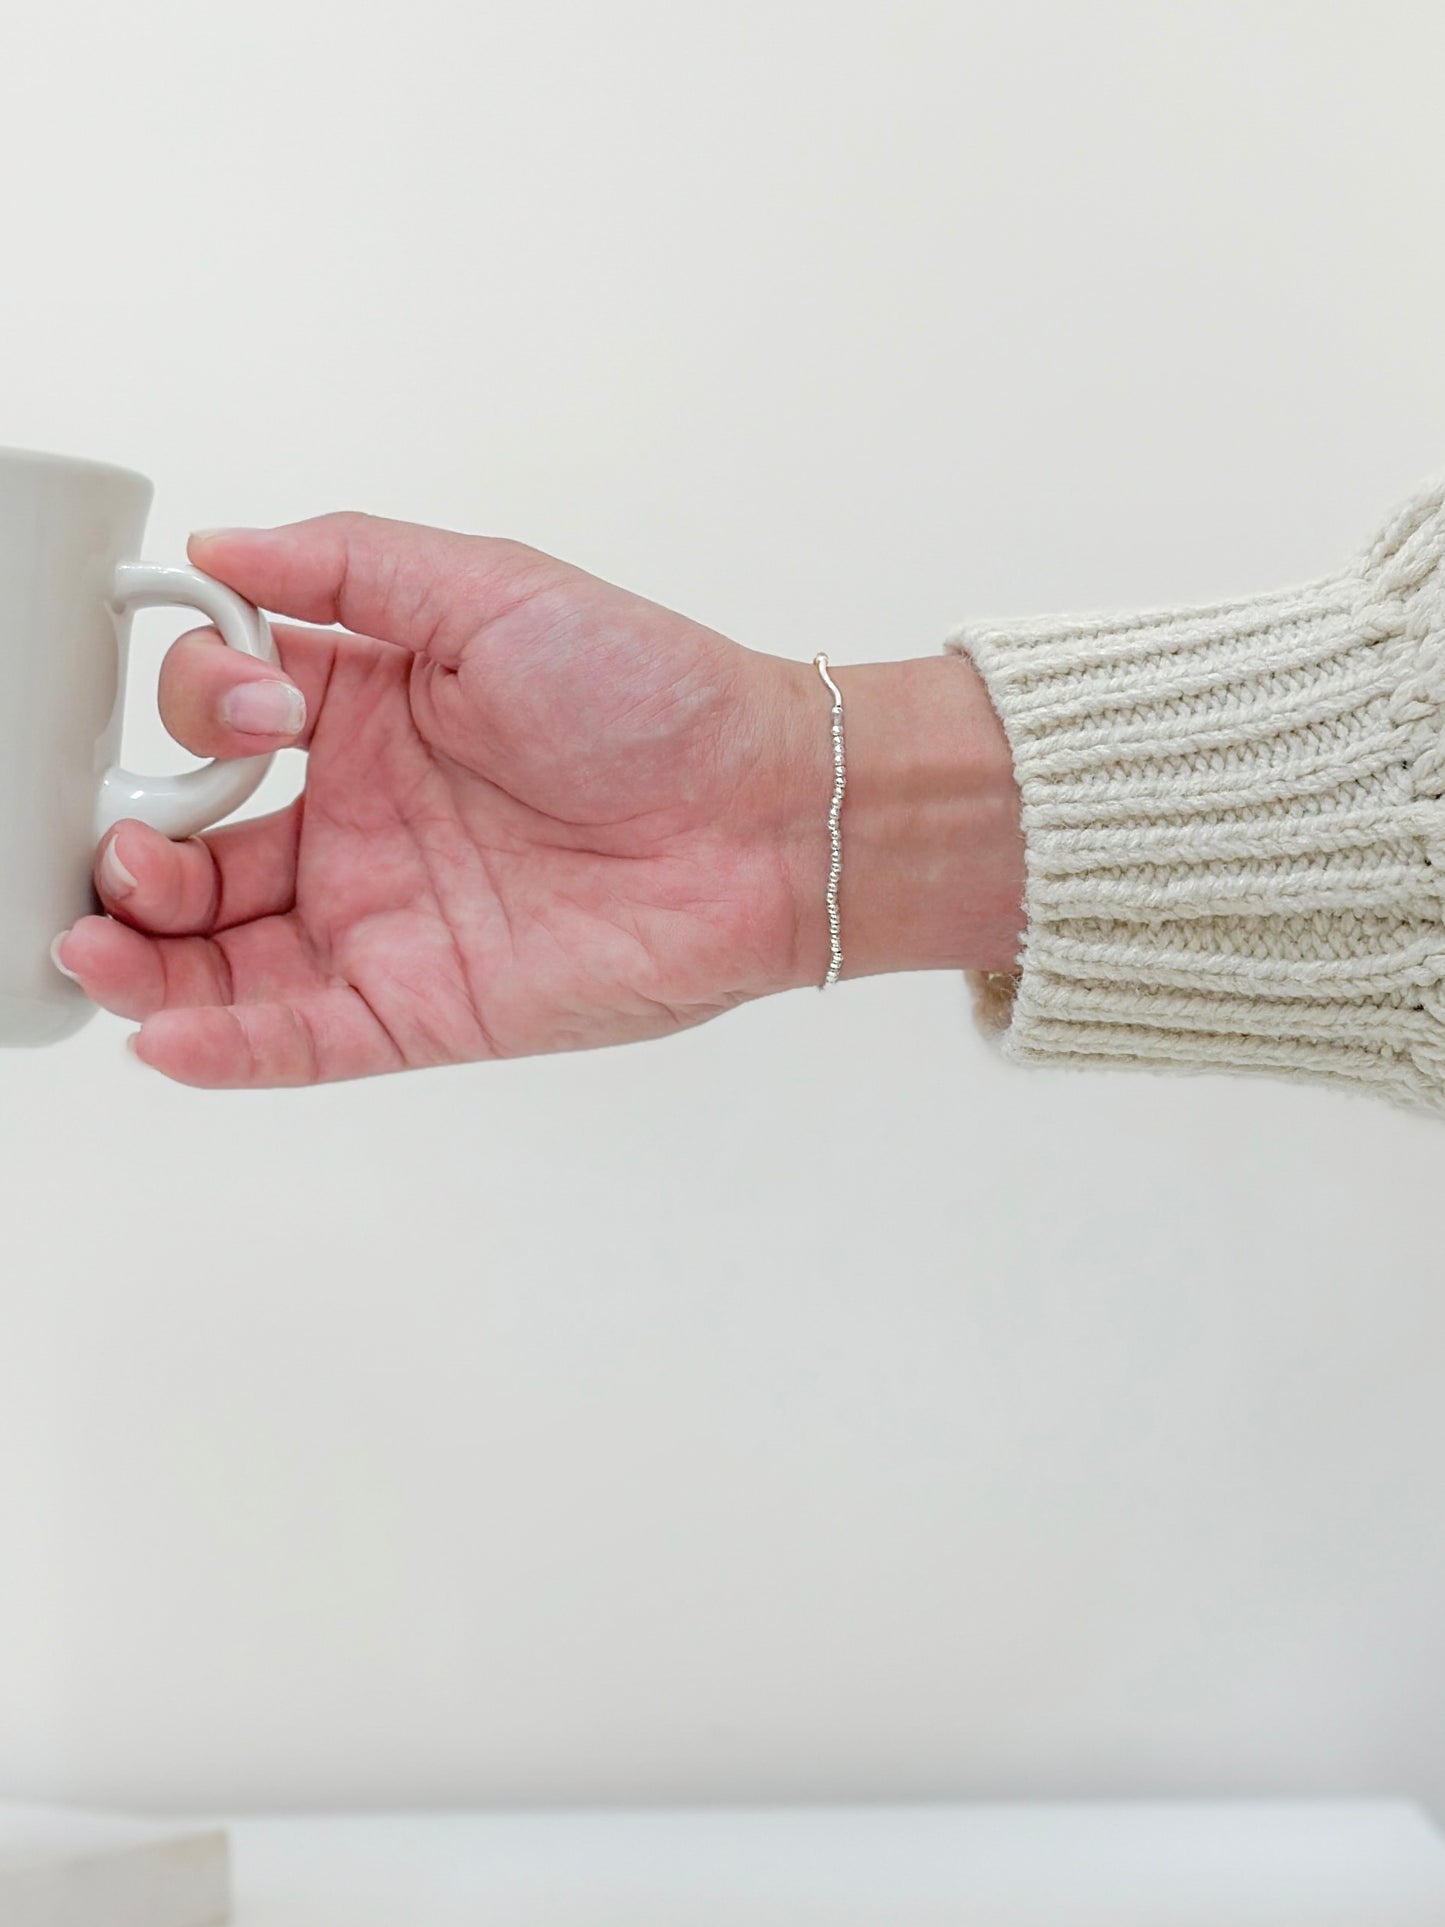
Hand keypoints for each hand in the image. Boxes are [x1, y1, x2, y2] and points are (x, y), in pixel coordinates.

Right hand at [54, 514, 820, 1086]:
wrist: (767, 814)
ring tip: (93, 939)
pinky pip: (301, 1038)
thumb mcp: (489, 588)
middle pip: (196, 855)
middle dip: (133, 856)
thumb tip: (218, 548)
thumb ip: (346, 566)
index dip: (201, 708)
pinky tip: (161, 1031)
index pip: (219, 718)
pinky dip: (225, 1045)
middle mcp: (359, 824)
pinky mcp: (422, 1007)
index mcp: (364, 714)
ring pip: (224, 958)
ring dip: (142, 957)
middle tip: (126, 849)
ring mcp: (384, 922)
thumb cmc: (652, 695)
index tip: (255, 705)